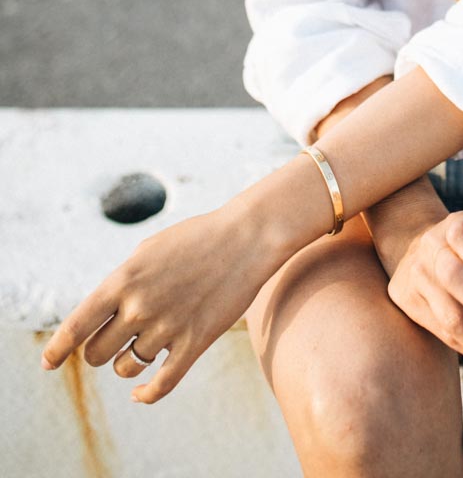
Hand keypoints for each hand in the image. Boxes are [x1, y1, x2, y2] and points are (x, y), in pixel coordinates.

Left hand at [39, 206, 271, 403]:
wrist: (245, 238)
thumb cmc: (195, 239)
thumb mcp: (147, 252)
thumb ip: (120, 283)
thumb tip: (100, 317)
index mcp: (123, 280)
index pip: (76, 326)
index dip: (57, 350)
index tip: (48, 363)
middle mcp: (140, 306)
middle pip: (97, 353)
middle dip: (101, 349)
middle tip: (114, 338)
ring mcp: (167, 327)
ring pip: (126, 367)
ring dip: (127, 362)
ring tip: (140, 345)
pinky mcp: (194, 343)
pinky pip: (160, 385)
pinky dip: (145, 394)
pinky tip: (140, 393)